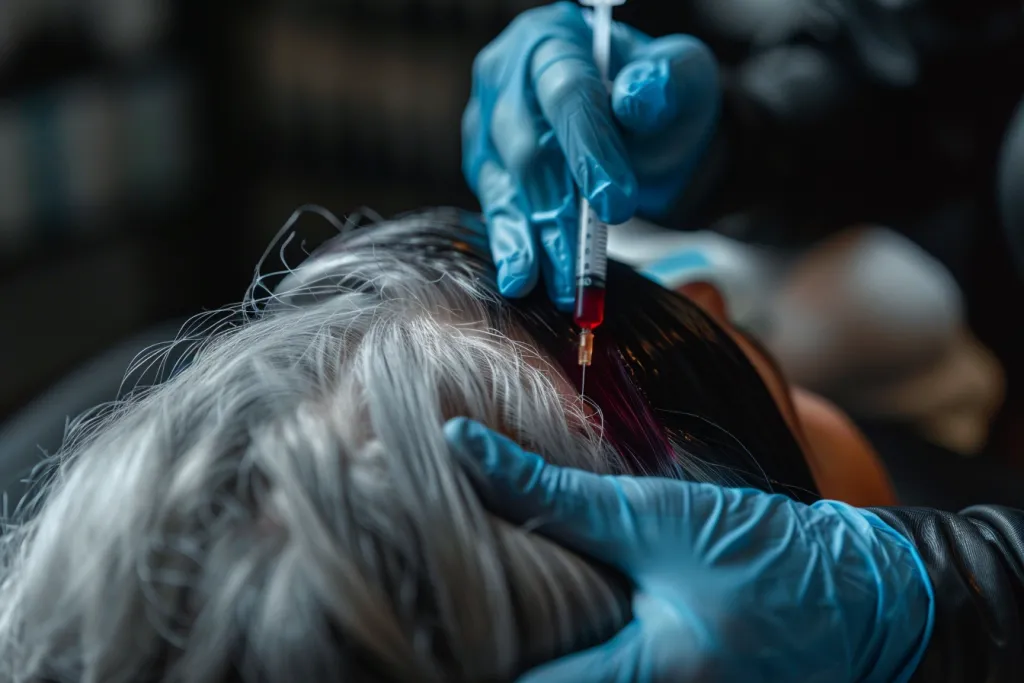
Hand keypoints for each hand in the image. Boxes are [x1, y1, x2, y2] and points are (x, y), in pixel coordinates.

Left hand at [444, 418, 934, 682]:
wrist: (859, 594)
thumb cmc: (759, 552)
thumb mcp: (650, 517)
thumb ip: (549, 493)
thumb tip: (459, 447)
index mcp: (640, 682)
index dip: (464, 647)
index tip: (424, 611)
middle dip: (489, 649)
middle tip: (442, 607)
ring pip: (569, 681)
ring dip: (530, 653)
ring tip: (490, 609)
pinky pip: (602, 681)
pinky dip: (570, 659)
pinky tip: (547, 628)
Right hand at [462, 2, 719, 308]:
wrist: (643, 128)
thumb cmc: (659, 96)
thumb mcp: (682, 78)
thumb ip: (667, 80)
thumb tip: (638, 98)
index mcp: (552, 40)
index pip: (567, 94)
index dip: (589, 149)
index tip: (616, 203)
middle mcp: (507, 78)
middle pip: (527, 148)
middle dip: (558, 211)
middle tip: (583, 263)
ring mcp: (489, 126)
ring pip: (505, 188)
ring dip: (530, 240)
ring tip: (552, 285)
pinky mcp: (487, 170)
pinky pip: (497, 211)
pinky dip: (513, 247)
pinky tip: (521, 279)